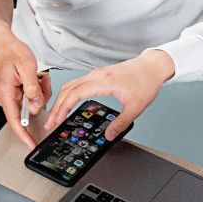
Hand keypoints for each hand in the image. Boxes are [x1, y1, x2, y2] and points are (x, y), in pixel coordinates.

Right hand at [0, 26, 50, 149]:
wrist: (0, 41)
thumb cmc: (9, 50)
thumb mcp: (27, 66)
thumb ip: (33, 87)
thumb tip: (36, 103)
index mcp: (5, 93)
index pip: (15, 120)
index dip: (24, 134)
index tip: (31, 144)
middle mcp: (3, 96)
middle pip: (27, 110)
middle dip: (39, 99)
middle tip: (42, 82)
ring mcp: (7, 94)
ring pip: (29, 103)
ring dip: (37, 92)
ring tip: (36, 76)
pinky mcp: (11, 91)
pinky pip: (26, 96)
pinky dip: (33, 89)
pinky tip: (33, 78)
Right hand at [44, 50, 175, 139]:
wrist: (152, 66)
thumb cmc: (146, 81)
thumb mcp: (136, 107)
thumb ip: (121, 123)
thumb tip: (109, 135)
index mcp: (103, 82)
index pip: (74, 94)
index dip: (62, 108)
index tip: (56, 119)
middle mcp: (96, 76)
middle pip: (67, 90)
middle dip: (56, 107)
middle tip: (50, 122)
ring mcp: (96, 74)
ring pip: (70, 85)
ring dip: (61, 100)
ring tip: (56, 115)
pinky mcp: (98, 75)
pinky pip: (77, 84)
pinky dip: (69, 94)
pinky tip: (68, 103)